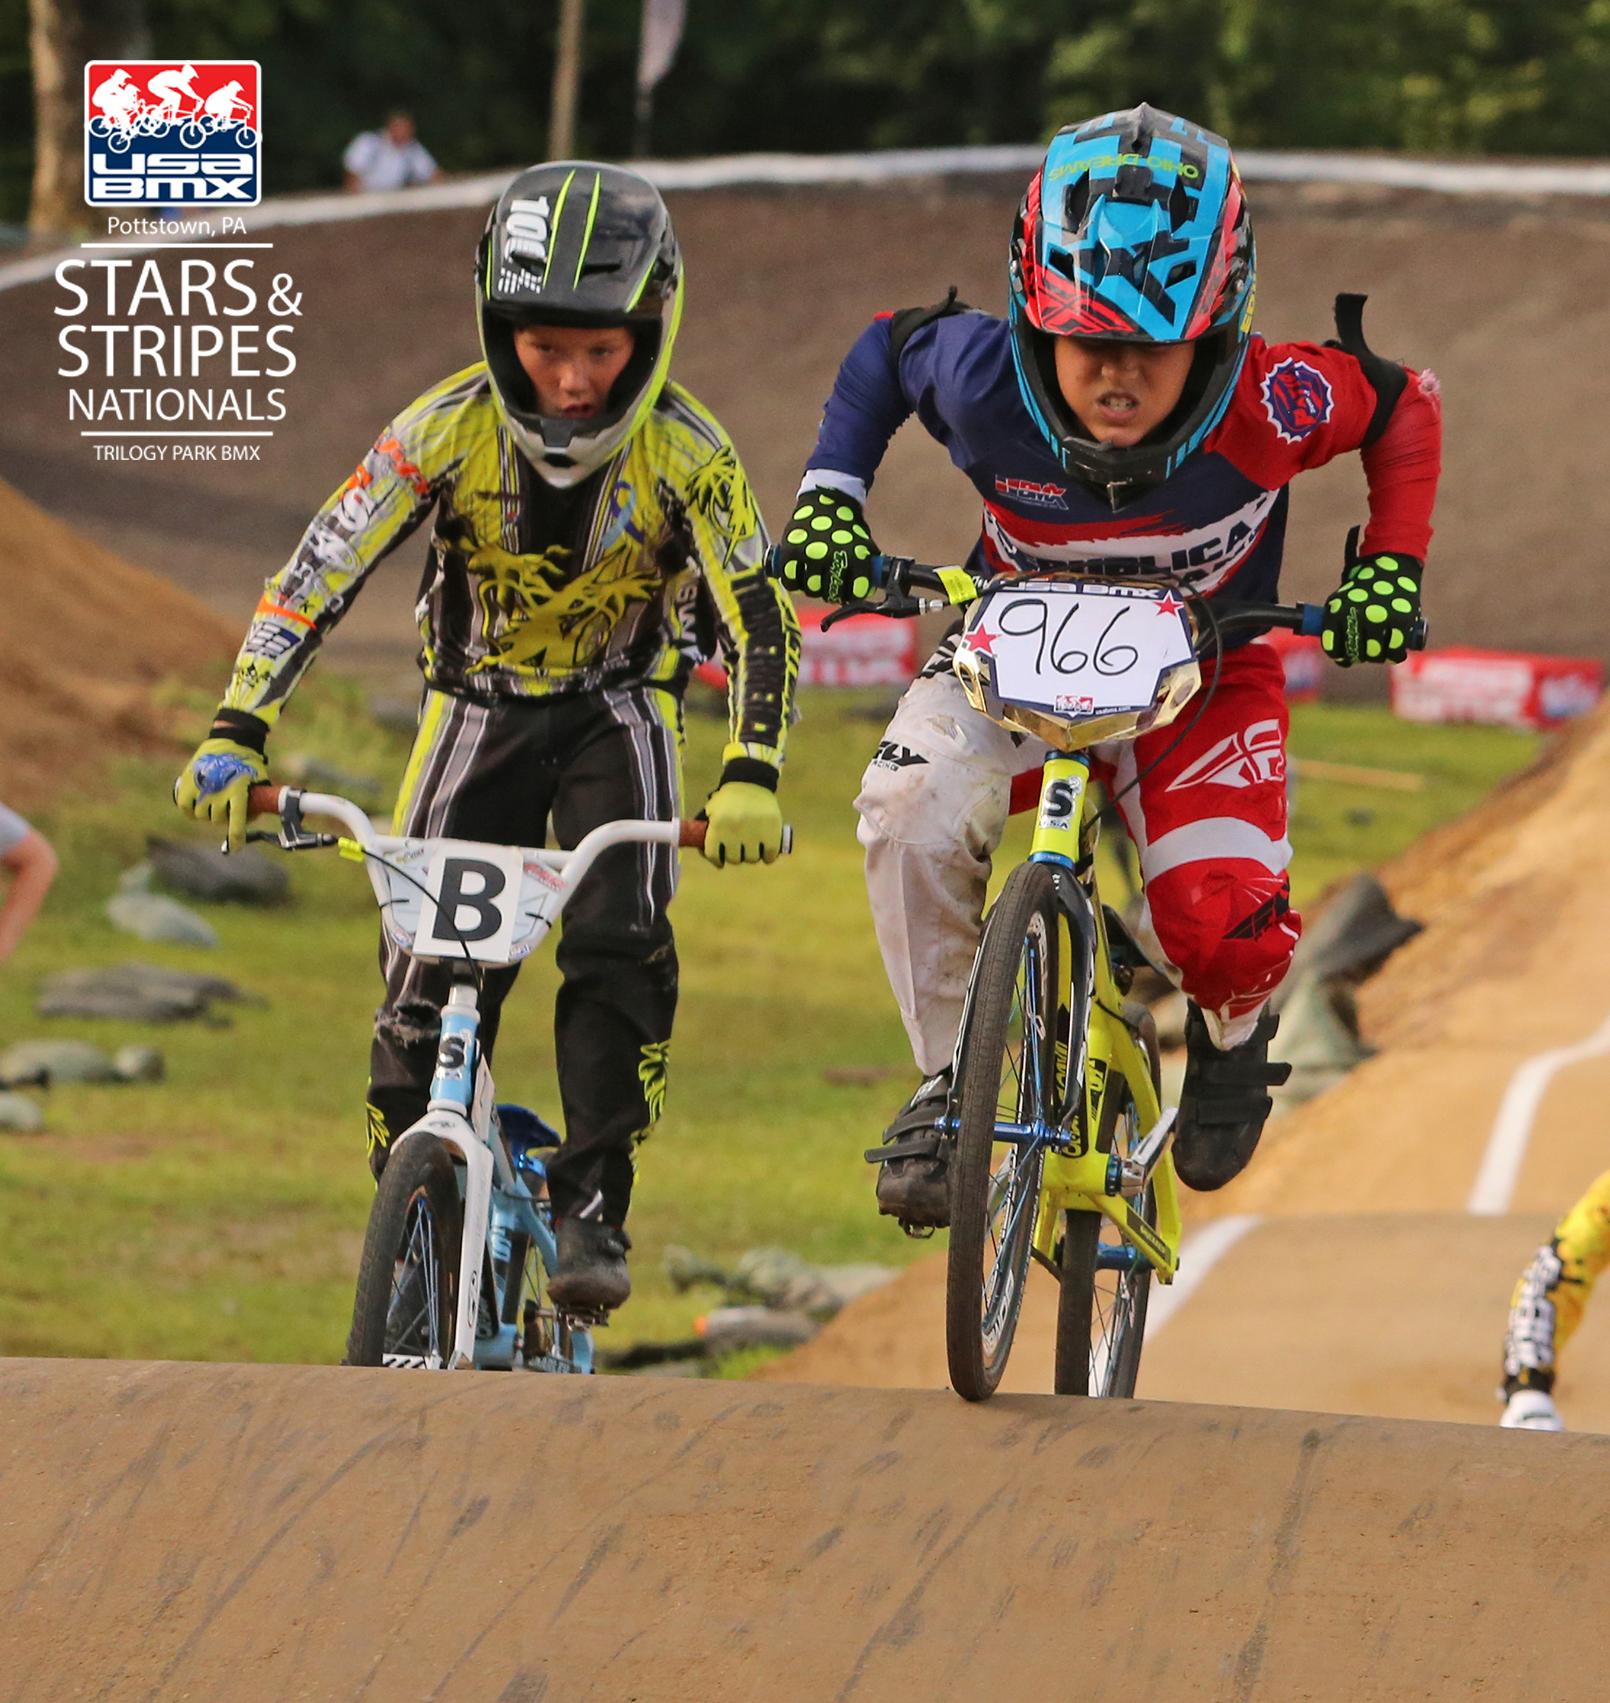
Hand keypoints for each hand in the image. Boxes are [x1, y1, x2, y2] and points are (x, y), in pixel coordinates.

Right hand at [173, 734, 268, 850]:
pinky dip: (191, 810)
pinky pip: (186, 808)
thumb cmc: (248, 762)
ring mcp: (201, 788)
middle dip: (224, 818)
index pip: (236, 820)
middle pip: (218, 819)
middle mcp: (218, 792)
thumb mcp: (258, 780)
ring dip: (208, 814)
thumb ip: (256, 800)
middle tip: (227, 809)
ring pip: (202, 815)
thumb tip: (254, 818)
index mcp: (237, 791)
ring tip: (214, 803)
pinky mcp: (186, 783)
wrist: (229, 740)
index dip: (236, 836)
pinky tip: (198, 805)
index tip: (236, 847)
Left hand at [700, 781, 783, 867]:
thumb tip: (702, 848)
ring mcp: (754, 832)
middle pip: (734, 859)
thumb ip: (707, 828)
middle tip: (738, 850)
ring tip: (752, 848)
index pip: (713, 854)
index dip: (716, 860)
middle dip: (735, 855)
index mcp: (718, 825)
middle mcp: (734, 831)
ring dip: (751, 856)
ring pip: (752, 858)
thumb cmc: (729, 797)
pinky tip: (765, 852)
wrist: (751, 781)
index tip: (720, 860)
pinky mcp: (772, 832)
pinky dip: (768, 857)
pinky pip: (769, 855)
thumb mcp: (712, 809)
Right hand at [771, 488, 878, 602]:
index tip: (848, 593)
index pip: (855, 592)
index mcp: (855, 556)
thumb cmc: (847, 527)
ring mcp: (811, 553)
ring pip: (810, 590)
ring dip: (813, 588)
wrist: (826, 499)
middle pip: (830, 594)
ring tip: (815, 579)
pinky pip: (790, 582)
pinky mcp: (791, 551)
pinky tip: (799, 577)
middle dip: (831, 593)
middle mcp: (833, 556)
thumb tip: (869, 591)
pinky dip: (794, 583)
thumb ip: (867, 567)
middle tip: (829, 587)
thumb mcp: (863, 543)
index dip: (851, 595)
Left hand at [1320, 553, 1422, 666]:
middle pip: (1356, 653)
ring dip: (1377, 657)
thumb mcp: (1340, 601)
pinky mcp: (1401, 621)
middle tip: (1365, 653)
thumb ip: (1334, 625)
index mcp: (1337, 612)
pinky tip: (1394, 653)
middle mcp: (1357, 616)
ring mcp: (1379, 618)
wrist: (1391, 565)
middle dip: (1360, 657)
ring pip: (1375, 655)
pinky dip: (1395, 655)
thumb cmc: (1362, 589)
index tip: (1346, 657)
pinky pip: (1396, 651)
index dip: (1340, 657)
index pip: (1333, 648)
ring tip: (1378, 652)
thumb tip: (1338, 655)